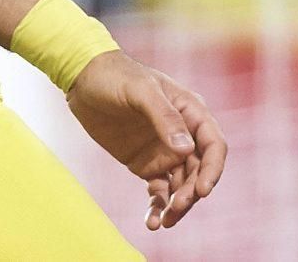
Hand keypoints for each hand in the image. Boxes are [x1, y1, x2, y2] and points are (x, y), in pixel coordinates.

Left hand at [65, 51, 227, 230]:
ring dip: (178, 205)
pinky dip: (158, 207)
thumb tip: (187, 150)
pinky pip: (159, 191)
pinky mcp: (146, 165)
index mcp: (190, 112)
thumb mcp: (140, 91)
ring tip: (165, 221)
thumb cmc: (116, 76)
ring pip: (181, 185)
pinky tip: (152, 222)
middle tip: (177, 207)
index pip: (213, 145)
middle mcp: (182, 135)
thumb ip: (164, 117)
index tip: (203, 191)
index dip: (213, 169)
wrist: (83, 80)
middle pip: (199, 171)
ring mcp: (165, 152)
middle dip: (192, 192)